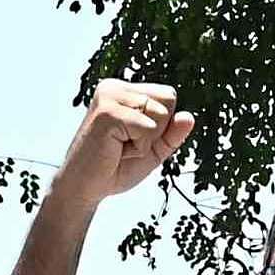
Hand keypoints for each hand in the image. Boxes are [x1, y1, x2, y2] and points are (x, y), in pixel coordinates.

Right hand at [57, 81, 192, 205]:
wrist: (85, 188)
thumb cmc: (115, 168)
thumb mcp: (153, 150)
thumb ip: (172, 134)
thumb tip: (189, 117)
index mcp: (124, 90)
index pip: (168, 95)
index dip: (161, 125)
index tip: (133, 139)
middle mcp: (115, 87)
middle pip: (168, 100)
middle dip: (156, 132)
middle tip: (126, 145)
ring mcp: (109, 96)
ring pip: (160, 114)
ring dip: (146, 141)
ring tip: (120, 147)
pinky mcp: (107, 112)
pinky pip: (147, 128)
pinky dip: (138, 147)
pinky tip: (116, 151)